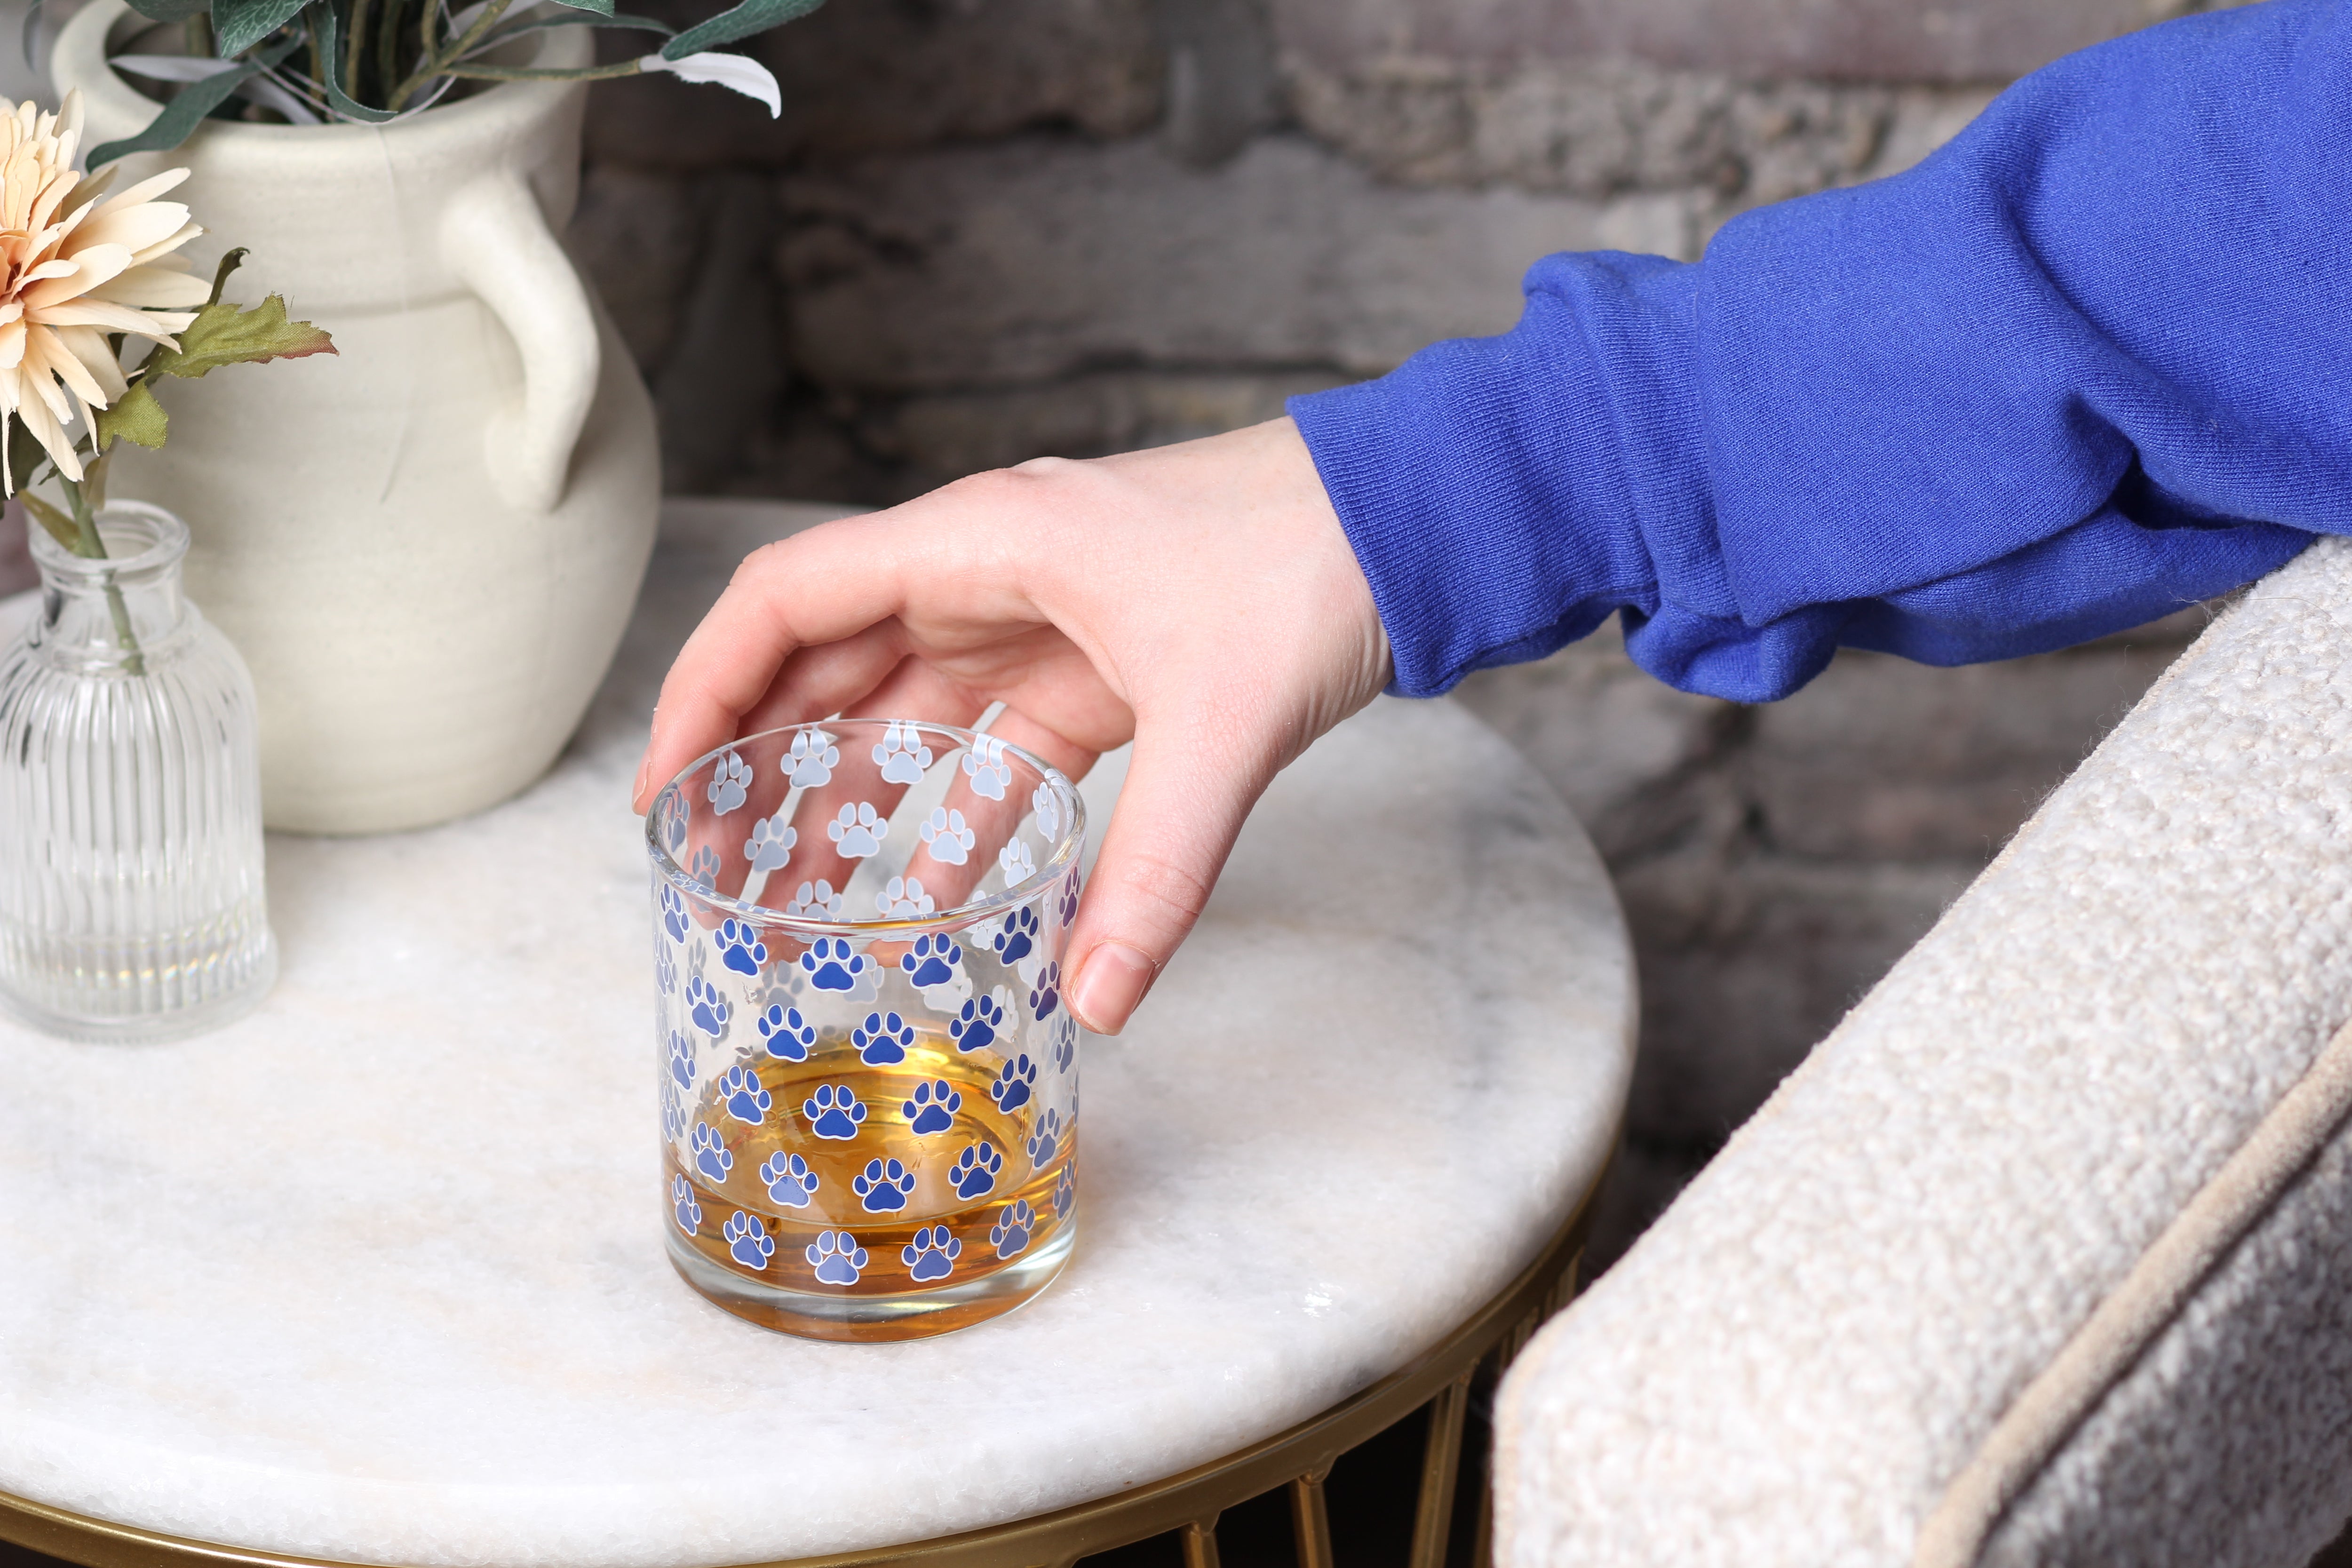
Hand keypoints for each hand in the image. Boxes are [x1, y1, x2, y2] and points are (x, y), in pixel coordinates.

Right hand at [633, 416, 1391, 1033]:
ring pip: (906, 709)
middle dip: (761, 762)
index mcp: (981, 544)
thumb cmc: (1308, 566)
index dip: (706, 689)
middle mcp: (990, 573)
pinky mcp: (1098, 665)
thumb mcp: (1222, 726)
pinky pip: (995, 744)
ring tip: (792, 896)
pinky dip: (959, 813)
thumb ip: (1154, 874)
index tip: (667, 789)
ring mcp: (1042, 619)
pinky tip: (933, 891)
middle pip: (830, 664)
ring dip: (850, 796)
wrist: (1415, 520)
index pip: (787, 601)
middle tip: (711, 870)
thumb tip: (1095, 1004)